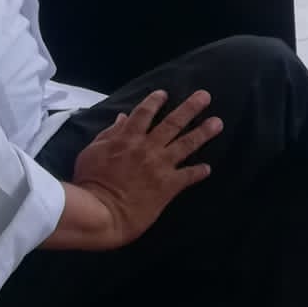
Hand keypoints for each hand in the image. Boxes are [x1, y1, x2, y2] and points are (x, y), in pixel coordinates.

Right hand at [70, 89, 220, 247]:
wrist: (101, 213)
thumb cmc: (90, 183)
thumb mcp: (92, 152)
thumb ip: (109, 134)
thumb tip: (122, 118)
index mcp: (127, 138)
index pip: (144, 113)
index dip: (155, 101)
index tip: (164, 93)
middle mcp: (148, 148)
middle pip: (173, 122)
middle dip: (191, 107)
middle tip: (205, 96)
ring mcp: (160, 166)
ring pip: (187, 144)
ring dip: (203, 132)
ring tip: (218, 122)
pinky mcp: (168, 186)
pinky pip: (188, 176)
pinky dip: (199, 171)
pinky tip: (208, 168)